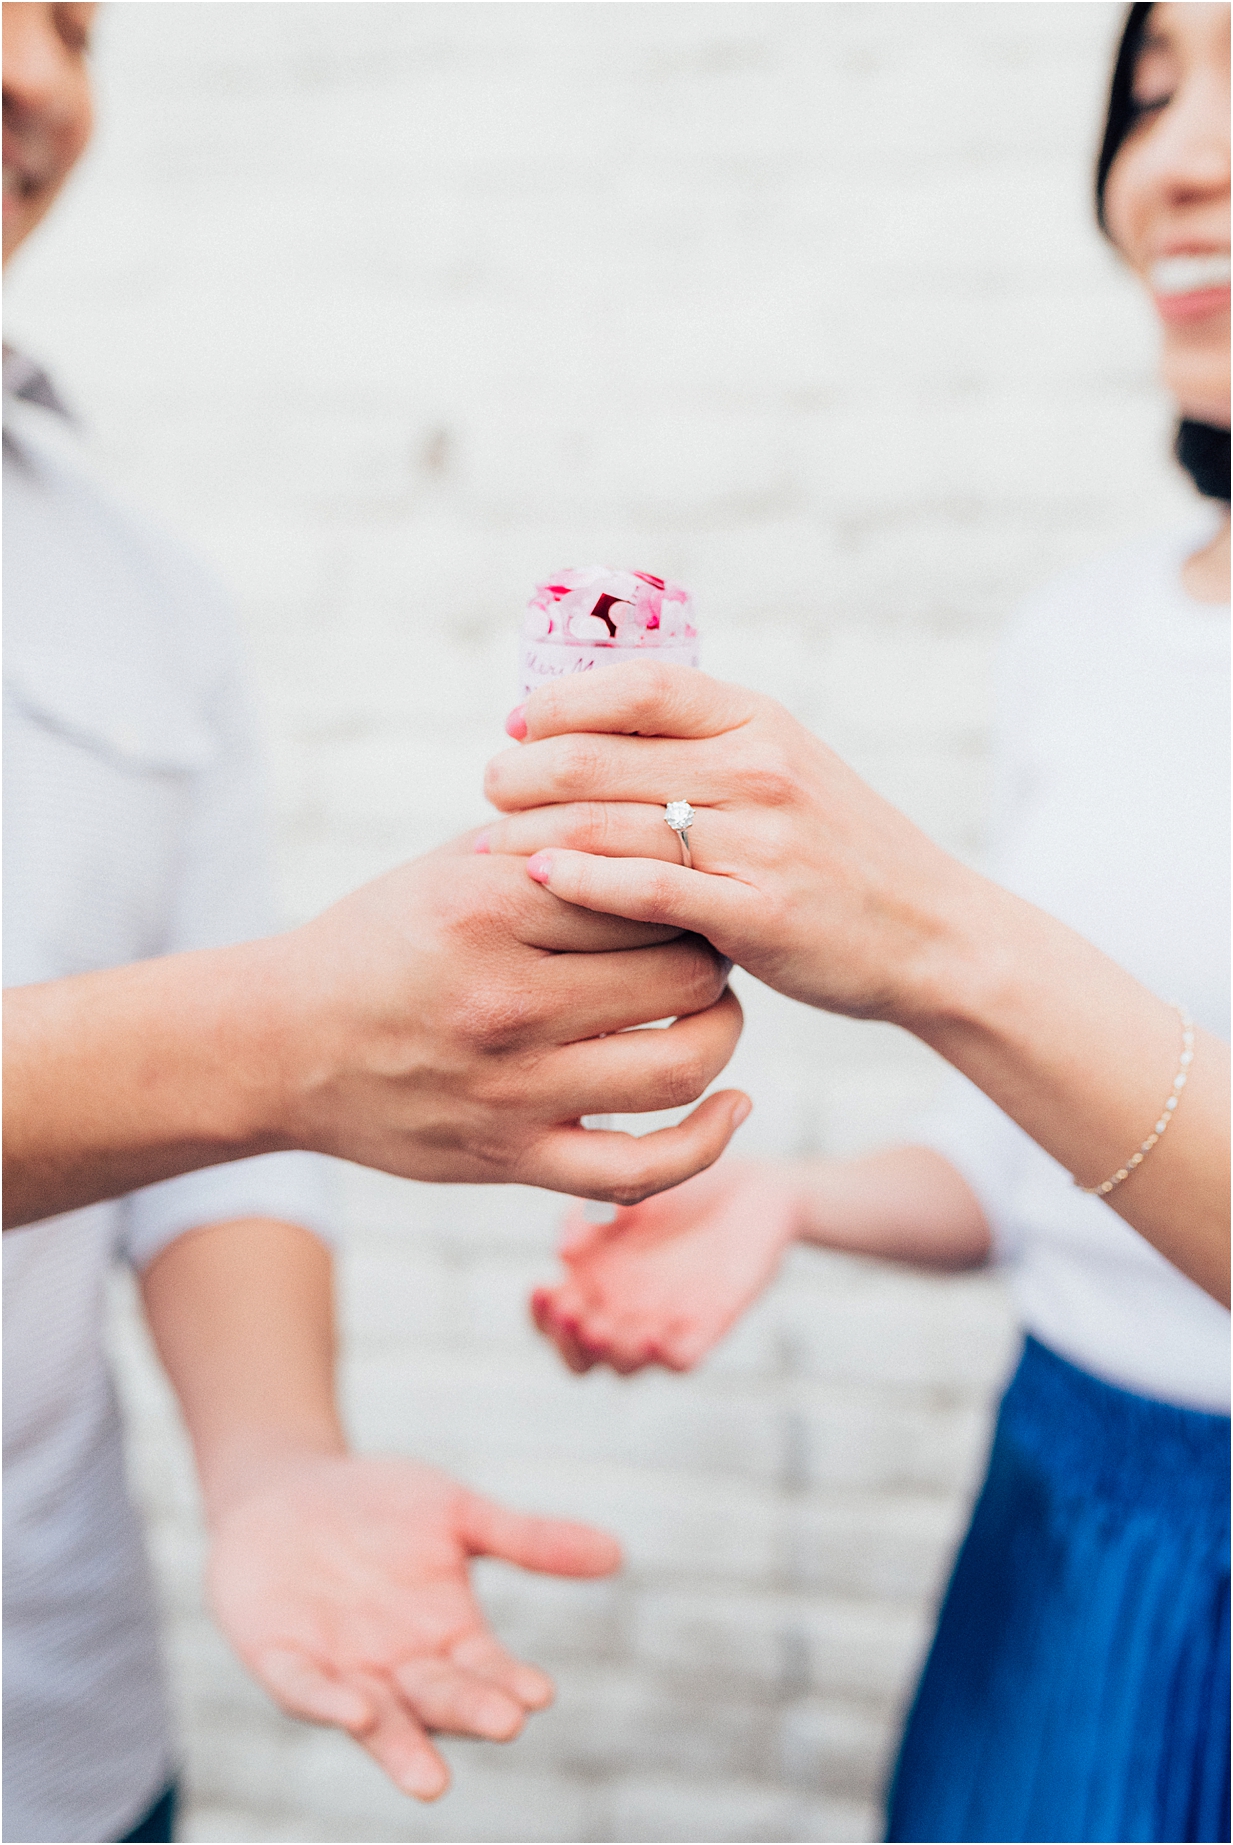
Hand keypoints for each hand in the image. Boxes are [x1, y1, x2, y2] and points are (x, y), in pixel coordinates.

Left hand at [207, 1453, 620, 1799]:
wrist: (286, 1487)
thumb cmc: (380, 1505)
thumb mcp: (458, 1511)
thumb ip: (529, 1539)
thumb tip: (618, 1553)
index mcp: (447, 1636)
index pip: (487, 1671)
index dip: (509, 1683)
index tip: (538, 1694)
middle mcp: (399, 1666)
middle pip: (440, 1699)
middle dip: (470, 1713)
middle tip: (504, 1725)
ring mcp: (340, 1669)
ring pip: (378, 1720)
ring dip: (402, 1750)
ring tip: (431, 1783)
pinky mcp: (281, 1659)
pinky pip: (304, 1689)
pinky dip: (328, 1703)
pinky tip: (355, 1711)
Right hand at [266, 835, 748, 1203]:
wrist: (281, 1045)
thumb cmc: (373, 944)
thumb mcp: (445, 869)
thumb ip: (543, 840)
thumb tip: (650, 807)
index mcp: (490, 908)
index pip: (646, 884)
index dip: (691, 879)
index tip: (698, 878)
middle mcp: (506, 999)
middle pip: (681, 971)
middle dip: (715, 951)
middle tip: (713, 940)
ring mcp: (511, 1088)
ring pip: (680, 1063)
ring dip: (723, 1032)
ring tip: (716, 1010)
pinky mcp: (511, 1156)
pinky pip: (639, 1170)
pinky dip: (705, 1143)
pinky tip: (732, 1105)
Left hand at [481, 663, 978, 1027]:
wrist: (931, 933)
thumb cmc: (840, 855)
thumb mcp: (787, 771)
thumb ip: (705, 750)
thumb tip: (598, 734)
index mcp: (761, 722)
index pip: (638, 687)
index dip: (562, 701)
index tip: (517, 726)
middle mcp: (760, 770)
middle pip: (605, 755)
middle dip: (526, 771)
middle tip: (488, 789)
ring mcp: (761, 841)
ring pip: (612, 823)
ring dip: (534, 830)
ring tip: (490, 841)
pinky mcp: (757, 913)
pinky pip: (645, 890)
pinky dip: (579, 882)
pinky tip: (536, 880)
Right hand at [531, 1161, 799, 1373]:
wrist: (750, 1186)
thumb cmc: (679, 1192)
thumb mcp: (622, 1195)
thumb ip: (588, 1218)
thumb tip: (561, 1252)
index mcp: (593, 1286)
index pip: (554, 1322)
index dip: (541, 1316)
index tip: (541, 1288)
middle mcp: (623, 1314)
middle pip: (582, 1358)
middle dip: (568, 1343)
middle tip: (569, 1313)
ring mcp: (664, 1325)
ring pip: (626, 1366)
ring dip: (611, 1353)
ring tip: (601, 1329)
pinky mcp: (709, 1325)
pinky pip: (684, 1358)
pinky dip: (667, 1357)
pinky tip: (655, 1338)